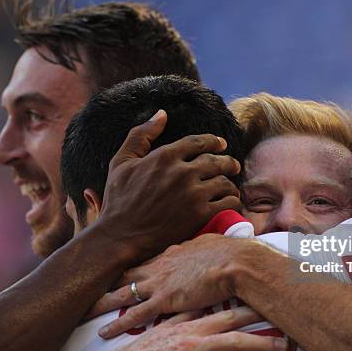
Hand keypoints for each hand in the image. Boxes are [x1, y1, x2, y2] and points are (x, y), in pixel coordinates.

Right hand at [71, 307, 285, 350]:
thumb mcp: (163, 328)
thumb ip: (185, 315)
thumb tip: (203, 303)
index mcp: (190, 328)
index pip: (226, 318)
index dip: (249, 313)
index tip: (268, 310)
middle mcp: (194, 346)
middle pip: (235, 341)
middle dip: (263, 340)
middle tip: (284, 342)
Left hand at [93, 234, 264, 338]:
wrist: (235, 261)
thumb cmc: (228, 252)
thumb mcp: (208, 243)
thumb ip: (198, 247)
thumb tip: (201, 246)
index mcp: (169, 253)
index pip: (140, 261)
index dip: (124, 267)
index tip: (111, 271)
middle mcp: (158, 266)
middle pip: (123, 274)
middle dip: (103, 282)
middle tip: (85, 286)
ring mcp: (159, 282)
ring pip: (122, 294)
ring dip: (101, 303)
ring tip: (83, 311)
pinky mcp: (165, 300)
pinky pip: (135, 315)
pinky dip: (118, 325)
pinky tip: (103, 333)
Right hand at [97, 110, 241, 261]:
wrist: (121, 237)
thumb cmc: (118, 200)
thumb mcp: (121, 162)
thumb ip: (141, 135)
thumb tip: (161, 113)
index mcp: (165, 156)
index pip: (199, 142)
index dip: (213, 142)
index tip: (221, 144)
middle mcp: (182, 172)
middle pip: (216, 160)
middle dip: (228, 161)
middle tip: (233, 165)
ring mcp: (193, 194)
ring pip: (224, 181)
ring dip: (231, 183)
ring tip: (231, 186)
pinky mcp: (200, 215)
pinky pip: (227, 202)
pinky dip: (233, 201)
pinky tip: (230, 202)